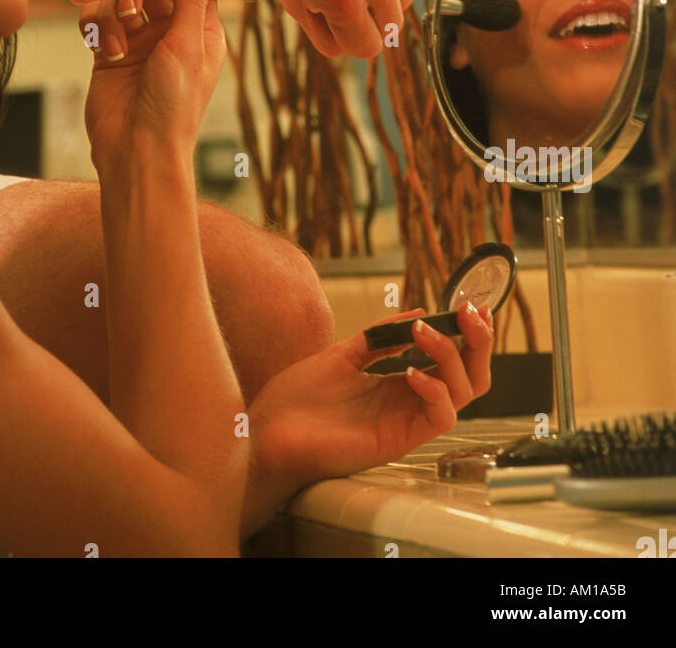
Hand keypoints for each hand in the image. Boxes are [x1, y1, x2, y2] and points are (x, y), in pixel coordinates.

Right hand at [77, 0, 226, 173]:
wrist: (135, 149)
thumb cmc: (173, 107)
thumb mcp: (188, 44)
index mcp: (200, 28)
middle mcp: (170, 30)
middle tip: (132, 9)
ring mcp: (138, 39)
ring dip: (113, 13)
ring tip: (118, 43)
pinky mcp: (109, 49)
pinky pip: (98, 18)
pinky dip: (98, 28)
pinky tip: (106, 51)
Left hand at [246, 302, 493, 495]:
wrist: (267, 432)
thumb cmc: (298, 399)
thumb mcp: (343, 354)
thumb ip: (380, 337)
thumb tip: (418, 311)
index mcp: (399, 384)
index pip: (451, 361)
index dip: (467, 335)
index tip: (470, 305)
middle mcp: (409, 402)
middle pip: (470, 377)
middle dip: (478, 343)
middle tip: (472, 313)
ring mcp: (406, 422)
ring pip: (463, 393)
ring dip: (451, 355)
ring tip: (425, 331)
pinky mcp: (399, 440)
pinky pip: (440, 418)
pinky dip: (435, 390)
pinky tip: (411, 373)